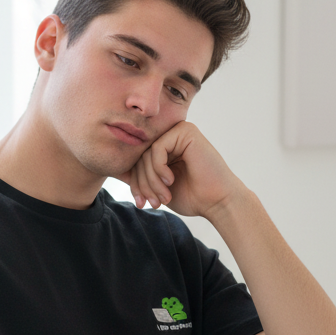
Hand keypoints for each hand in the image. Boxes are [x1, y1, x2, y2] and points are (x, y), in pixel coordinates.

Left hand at [118, 122, 243, 219]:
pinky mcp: (186, 132)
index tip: (140, 203)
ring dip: (151, 181)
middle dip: (142, 184)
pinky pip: (157, 149)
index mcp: (167, 148)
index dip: (135, 183)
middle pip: (140, 157)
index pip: (138, 161)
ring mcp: (179, 131)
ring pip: (147, 154)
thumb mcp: (159, 188)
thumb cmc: (193, 197)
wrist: (218, 202)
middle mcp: (172, 136)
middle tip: (151, 203)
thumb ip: (142, 177)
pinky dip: (159, 169)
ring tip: (162, 198)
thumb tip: (116, 171)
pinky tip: (170, 181)